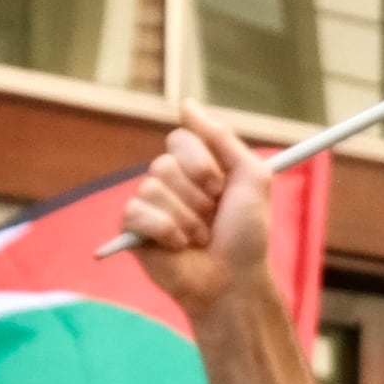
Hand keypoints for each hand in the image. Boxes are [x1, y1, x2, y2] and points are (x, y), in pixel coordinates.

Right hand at [121, 109, 276, 323]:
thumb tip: (185, 103)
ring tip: (198, 238)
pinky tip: (178, 246)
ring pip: (152, 188)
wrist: (234, 279)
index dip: (202, 164)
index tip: (221, 188)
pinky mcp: (132, 230)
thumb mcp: (251, 178)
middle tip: (212, 218)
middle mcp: (170, 182)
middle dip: (197, 196)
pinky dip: (164, 230)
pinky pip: (135, 211)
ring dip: (186, 218)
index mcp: (195, 167)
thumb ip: (222, 138)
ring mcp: (149, 205)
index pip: (181, 138)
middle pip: (164, 163)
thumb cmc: (246, 235)